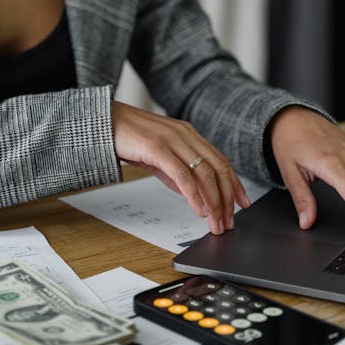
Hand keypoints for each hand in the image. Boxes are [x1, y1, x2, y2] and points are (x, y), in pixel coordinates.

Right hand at [111, 101, 250, 233]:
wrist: (101, 122)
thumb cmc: (128, 137)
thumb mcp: (158, 156)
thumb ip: (176, 172)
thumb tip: (192, 193)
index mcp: (189, 135)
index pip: (220, 160)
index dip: (234, 183)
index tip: (242, 203)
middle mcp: (185, 135)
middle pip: (218, 168)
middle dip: (228, 198)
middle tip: (230, 221)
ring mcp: (172, 140)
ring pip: (204, 173)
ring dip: (214, 201)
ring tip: (216, 222)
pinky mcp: (157, 148)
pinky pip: (182, 174)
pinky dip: (194, 194)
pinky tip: (199, 210)